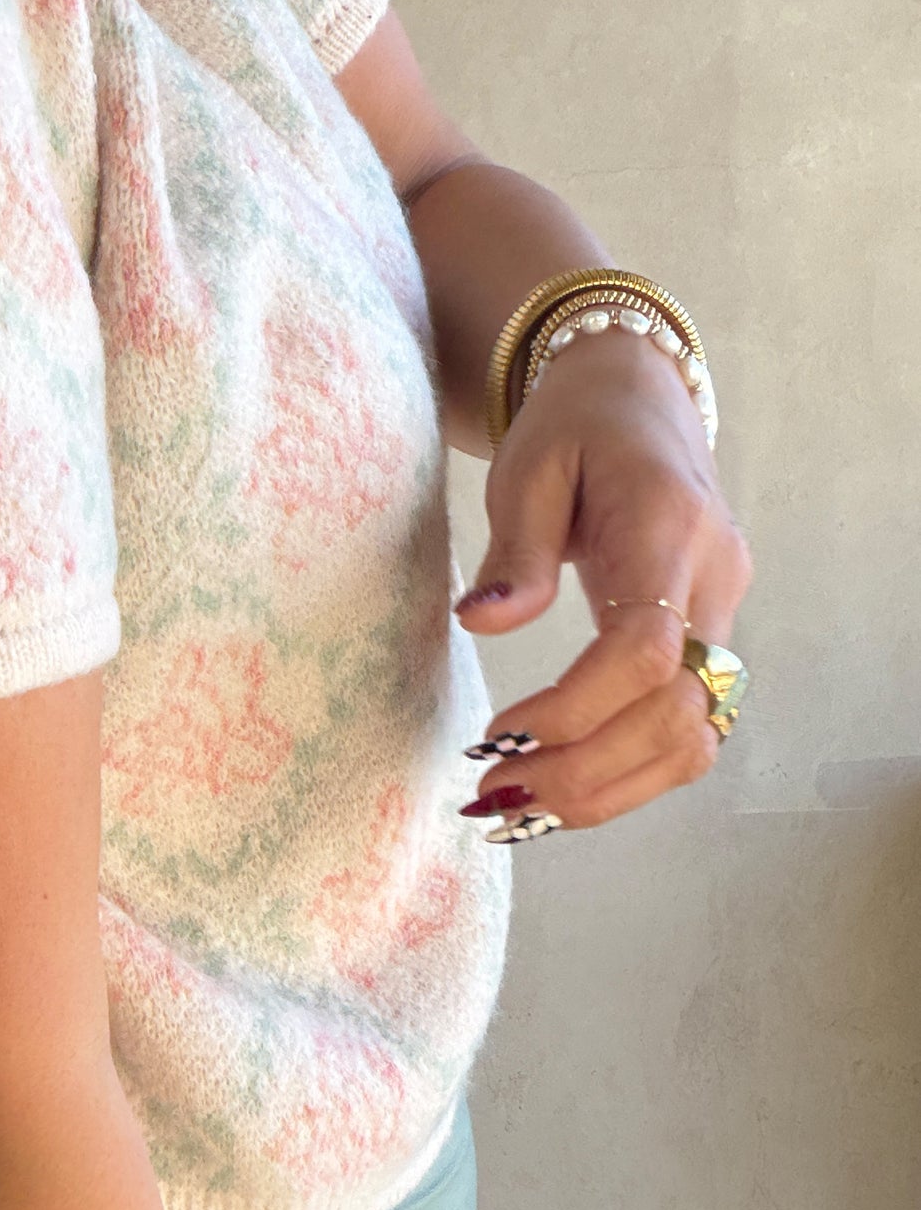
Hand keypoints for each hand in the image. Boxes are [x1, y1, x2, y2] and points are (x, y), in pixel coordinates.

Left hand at [453, 327, 751, 829]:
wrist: (638, 403)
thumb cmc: (575, 430)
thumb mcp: (528, 467)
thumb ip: (515, 550)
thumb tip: (486, 622)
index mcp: (668, 527)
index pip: (646, 646)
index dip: (578, 708)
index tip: (502, 733)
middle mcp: (715, 579)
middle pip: (677, 711)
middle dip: (585, 768)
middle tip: (496, 795)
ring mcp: (724, 615)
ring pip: (695, 738)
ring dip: (608, 787)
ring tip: (519, 806)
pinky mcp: (711, 643)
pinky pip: (687, 731)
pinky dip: (627, 774)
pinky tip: (559, 789)